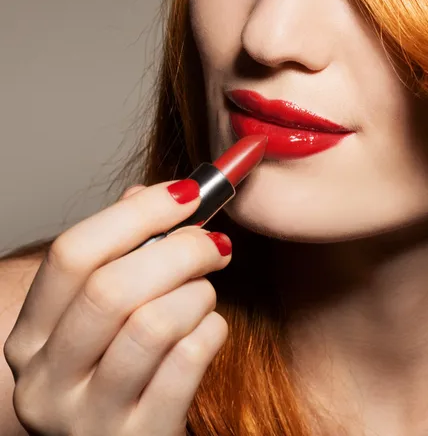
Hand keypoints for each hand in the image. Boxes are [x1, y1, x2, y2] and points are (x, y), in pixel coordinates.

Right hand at [4, 180, 230, 435]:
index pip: (73, 253)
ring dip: (197, 294)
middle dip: (181, 250)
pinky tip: (209, 330)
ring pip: (154, 323)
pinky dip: (211, 331)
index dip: (139, 213)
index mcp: (32, 334)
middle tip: (214, 243)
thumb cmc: (124, 364)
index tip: (187, 194)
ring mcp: (88, 418)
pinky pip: (187, 361)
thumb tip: (156, 194)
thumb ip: (124, 250)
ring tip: (205, 293)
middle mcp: (47, 379)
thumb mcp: (107, 312)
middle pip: (113, 287)